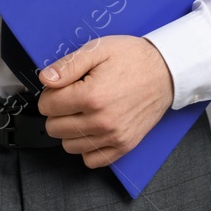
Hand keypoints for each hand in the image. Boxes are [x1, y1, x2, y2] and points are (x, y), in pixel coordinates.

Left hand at [35, 35, 174, 168]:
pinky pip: (92, 160)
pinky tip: (91, 129)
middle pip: (54, 128)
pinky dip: (87, 147)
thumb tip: (45, 79)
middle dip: (57, 111)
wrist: (165, 71)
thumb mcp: (97, 50)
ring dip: (70, 130)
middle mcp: (102, 120)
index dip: (50, 93)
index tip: (61, 87)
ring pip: (69, 145)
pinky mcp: (124, 145)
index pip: (47, 106)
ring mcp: (113, 136)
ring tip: (83, 111)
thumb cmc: (133, 58)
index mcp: (92, 96)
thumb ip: (67, 65)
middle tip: (72, 97)